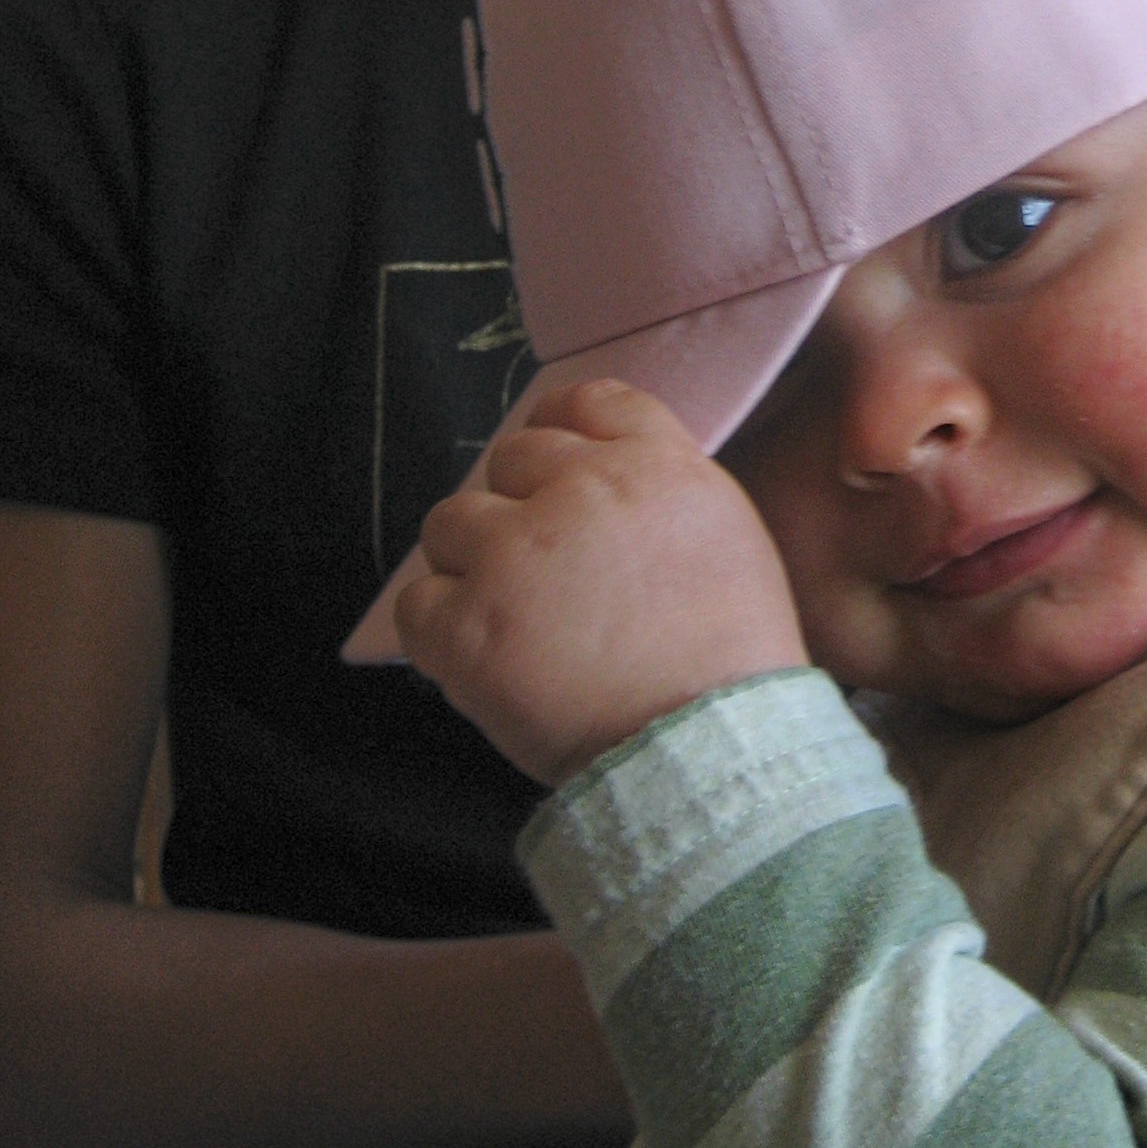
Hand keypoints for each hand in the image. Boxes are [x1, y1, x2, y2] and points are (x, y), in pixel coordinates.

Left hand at [395, 381, 806, 786]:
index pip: (585, 402)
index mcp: (652, 465)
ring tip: (509, 616)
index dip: (558, 427)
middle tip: (541, 569)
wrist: (709, 745)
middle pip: (512, 458)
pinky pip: (417, 603)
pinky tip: (481, 658)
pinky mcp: (466, 625)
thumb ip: (661, 486)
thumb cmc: (729, 657)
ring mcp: (513, 554)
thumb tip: (601, 475)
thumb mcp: (724, 534)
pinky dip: (440, 630)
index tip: (548, 464)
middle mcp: (579, 491)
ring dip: (472, 562)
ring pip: (450, 522)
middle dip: (520, 506)